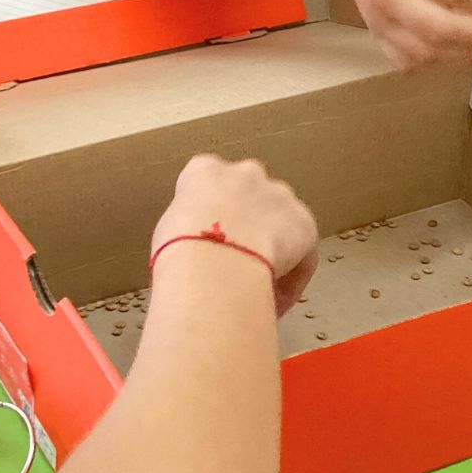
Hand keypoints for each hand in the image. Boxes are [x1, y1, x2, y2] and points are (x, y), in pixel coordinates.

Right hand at [151, 154, 319, 316]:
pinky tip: (273, 301)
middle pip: (251, 198)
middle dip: (248, 227)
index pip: (210, 186)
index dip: (213, 218)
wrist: (211, 263)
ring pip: (280, 222)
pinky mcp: (304, 222)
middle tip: (237, 263)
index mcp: (204, 171)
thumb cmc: (178, 253)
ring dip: (272, 248)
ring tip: (257, 287)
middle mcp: (245, 173)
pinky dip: (291, 278)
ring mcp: (278, 194)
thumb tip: (198, 250)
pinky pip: (301, 252)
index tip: (210, 244)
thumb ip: (188, 228)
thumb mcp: (168, 231)